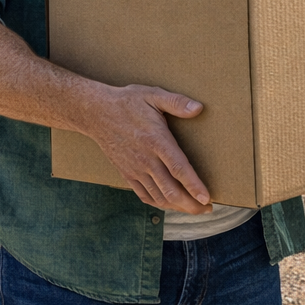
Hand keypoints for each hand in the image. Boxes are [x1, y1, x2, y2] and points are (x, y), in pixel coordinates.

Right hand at [83, 84, 212, 213]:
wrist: (95, 113)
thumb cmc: (127, 102)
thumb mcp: (153, 95)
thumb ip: (177, 102)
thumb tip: (199, 108)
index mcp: (156, 141)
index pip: (179, 169)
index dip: (194, 186)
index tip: (207, 199)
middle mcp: (146, 160)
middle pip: (171, 190)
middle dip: (191, 204)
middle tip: (208, 209)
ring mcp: (135, 169)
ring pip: (159, 197)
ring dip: (178, 207)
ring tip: (195, 209)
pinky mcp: (127, 174)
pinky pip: (144, 195)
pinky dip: (159, 204)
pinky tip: (171, 205)